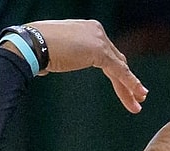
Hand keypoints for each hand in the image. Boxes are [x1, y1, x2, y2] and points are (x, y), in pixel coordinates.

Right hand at [23, 20, 147, 112]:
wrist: (30, 44)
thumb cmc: (32, 48)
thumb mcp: (49, 51)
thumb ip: (55, 57)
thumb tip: (47, 67)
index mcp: (86, 29)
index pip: (106, 52)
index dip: (116, 69)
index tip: (122, 84)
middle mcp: (96, 31)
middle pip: (116, 60)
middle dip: (127, 79)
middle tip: (138, 95)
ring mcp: (98, 40)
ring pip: (119, 67)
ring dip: (130, 86)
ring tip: (138, 102)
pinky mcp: (99, 52)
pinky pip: (119, 70)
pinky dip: (130, 83)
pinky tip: (138, 93)